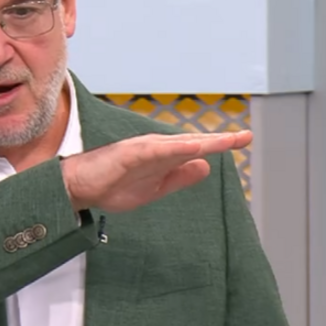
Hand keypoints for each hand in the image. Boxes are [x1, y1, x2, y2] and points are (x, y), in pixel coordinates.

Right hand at [60, 130, 251, 211]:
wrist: (80, 187)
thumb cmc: (113, 185)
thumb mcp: (155, 188)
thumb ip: (180, 177)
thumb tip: (206, 167)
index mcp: (164, 157)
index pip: (197, 149)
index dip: (220, 144)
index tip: (243, 140)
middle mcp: (157, 148)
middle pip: (193, 142)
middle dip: (220, 140)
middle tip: (245, 136)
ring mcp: (143, 149)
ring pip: (179, 143)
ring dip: (203, 141)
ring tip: (226, 141)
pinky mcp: (129, 154)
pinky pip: (156, 150)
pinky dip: (174, 148)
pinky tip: (192, 148)